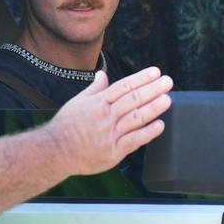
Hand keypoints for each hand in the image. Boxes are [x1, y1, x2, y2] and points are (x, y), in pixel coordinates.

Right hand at [47, 67, 172, 175]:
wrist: (55, 151)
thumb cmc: (66, 126)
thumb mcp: (77, 102)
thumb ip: (94, 89)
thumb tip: (102, 74)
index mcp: (98, 103)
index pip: (124, 86)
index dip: (141, 78)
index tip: (155, 72)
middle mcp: (106, 116)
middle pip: (133, 100)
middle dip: (152, 89)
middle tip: (168, 82)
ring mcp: (110, 133)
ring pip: (135, 118)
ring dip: (153, 108)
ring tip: (167, 99)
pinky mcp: (113, 151)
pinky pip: (133, 140)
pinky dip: (147, 133)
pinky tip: (159, 125)